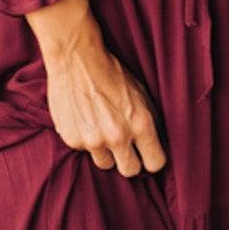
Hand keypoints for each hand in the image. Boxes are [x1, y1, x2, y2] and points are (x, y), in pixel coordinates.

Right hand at [23, 0, 167, 177]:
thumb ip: (149, 120)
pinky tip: (85, 120)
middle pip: (130, 171)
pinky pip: (84, 150)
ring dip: (106, 152)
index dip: (152, 159)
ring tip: (102, 129)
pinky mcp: (72, 139)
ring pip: (105, 164)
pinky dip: (85, 140)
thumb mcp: (141, 93)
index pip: (156, 163)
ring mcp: (93, 140)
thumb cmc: (111, 72)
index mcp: (140, 124)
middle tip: (126, 149)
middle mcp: (118, 136)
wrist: (76, 58)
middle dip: (130, 161)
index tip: (148, 155)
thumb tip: (155, 142)